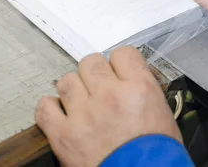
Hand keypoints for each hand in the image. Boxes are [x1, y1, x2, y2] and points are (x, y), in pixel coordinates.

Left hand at [35, 46, 181, 166]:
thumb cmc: (157, 154)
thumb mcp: (162, 113)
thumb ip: (142, 89)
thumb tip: (128, 79)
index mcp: (139, 88)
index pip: (122, 53)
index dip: (119, 63)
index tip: (117, 71)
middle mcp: (110, 95)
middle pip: (91, 62)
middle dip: (94, 74)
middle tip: (98, 88)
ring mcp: (84, 114)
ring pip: (67, 80)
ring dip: (73, 89)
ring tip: (80, 102)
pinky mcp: (63, 135)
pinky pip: (45, 107)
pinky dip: (50, 108)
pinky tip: (60, 113)